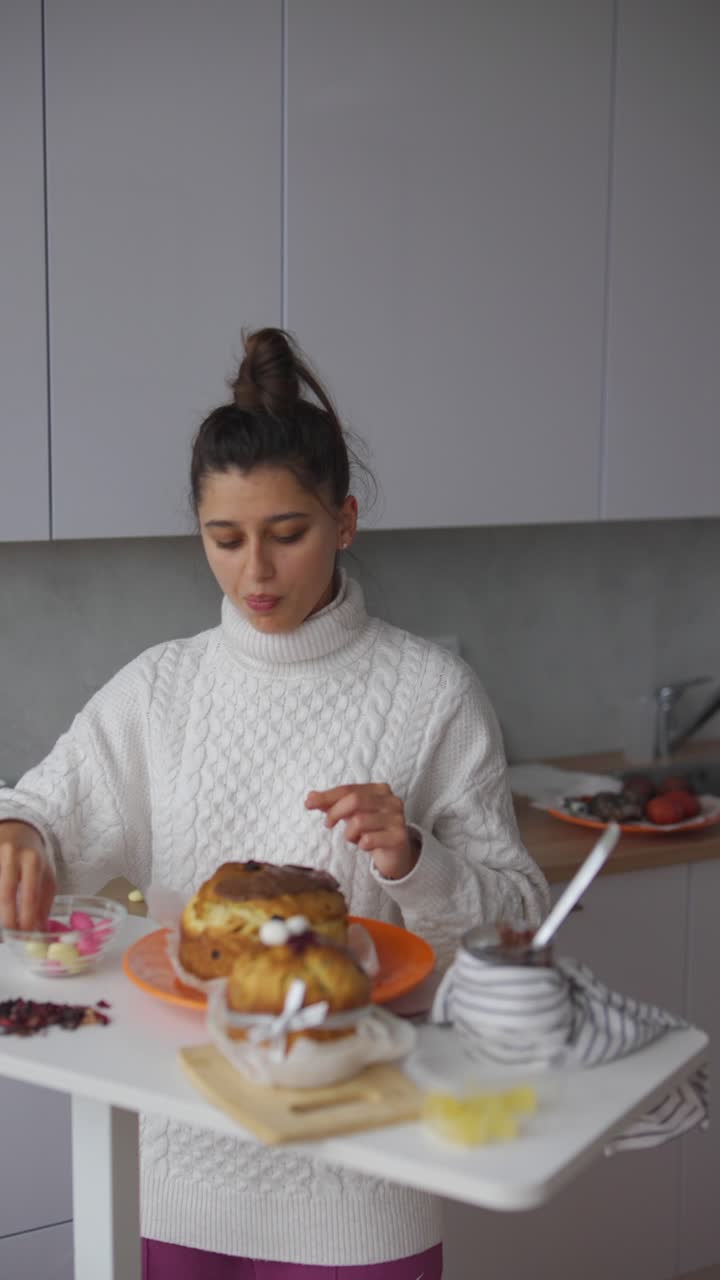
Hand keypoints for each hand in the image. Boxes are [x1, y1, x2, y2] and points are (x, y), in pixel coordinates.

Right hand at [0, 821, 56, 929]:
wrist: (16, 831)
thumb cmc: (33, 859)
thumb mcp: (46, 875)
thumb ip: (43, 902)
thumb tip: (38, 931)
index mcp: (32, 860)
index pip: (30, 893)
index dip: (26, 917)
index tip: (25, 935)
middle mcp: (11, 855)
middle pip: (6, 892)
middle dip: (7, 918)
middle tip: (8, 937)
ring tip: (2, 932)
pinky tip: (0, 916)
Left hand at [305, 783, 419, 880]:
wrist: (396, 853)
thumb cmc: (372, 830)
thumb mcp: (352, 814)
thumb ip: (333, 804)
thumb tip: (311, 797)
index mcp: (379, 790)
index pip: (349, 789)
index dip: (327, 796)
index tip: (308, 803)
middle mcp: (391, 801)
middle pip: (355, 801)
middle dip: (335, 812)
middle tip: (328, 824)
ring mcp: (397, 818)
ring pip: (359, 821)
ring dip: (350, 834)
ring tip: (355, 838)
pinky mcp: (398, 837)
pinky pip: (368, 840)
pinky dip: (361, 844)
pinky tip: (366, 845)